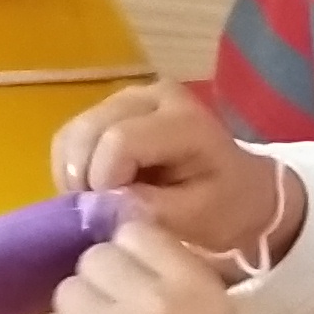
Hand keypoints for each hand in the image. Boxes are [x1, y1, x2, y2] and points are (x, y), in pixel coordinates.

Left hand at [43, 224, 276, 313]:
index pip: (134, 232)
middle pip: (94, 258)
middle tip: (118, 308)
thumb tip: (116, 227)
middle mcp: (154, 303)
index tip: (138, 278)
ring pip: (67, 290)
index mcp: (193, 285)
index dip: (131, 254)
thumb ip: (170, 267)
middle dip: (102, 280)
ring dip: (81, 308)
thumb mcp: (212, 309)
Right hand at [53, 87, 295, 263]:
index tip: (112, 214)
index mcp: (184, 121)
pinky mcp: (112, 108)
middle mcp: (153, 95)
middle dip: (83, 177)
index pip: (120, 140)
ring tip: (96, 202)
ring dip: (73, 172)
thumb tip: (101, 203)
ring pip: (74, 131)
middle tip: (98, 212)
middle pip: (89, 130)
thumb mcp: (197, 218)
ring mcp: (129, 97)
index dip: (104, 181)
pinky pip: (72, 135)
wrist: (241, 188)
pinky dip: (72, 165)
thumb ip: (150, 209)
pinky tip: (92, 188)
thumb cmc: (225, 206)